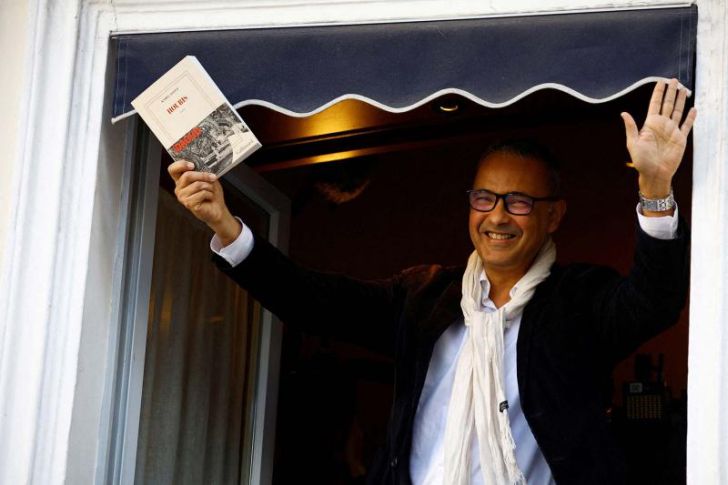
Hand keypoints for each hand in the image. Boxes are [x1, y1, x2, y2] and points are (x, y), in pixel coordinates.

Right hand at [168, 160, 240, 244]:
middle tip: (212, 177)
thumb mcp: (208, 179)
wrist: (218, 209)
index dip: (180, 165)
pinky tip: (209, 197)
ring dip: (209, 186)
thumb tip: (203, 164)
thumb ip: (203, 171)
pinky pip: (201, 194)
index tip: (192, 165)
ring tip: (211, 190)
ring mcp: (183, 197)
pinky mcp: (189, 204)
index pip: (173, 169)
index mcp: (181, 180)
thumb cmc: (212, 194)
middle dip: (203, 175)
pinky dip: (210, 194)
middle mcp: (179, 188)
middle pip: (187, 176)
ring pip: (197, 185)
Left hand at [621, 79, 696, 197]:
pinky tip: (693, 108)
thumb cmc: (641, 161)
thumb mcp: (633, 143)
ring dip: (681, 100)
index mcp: (650, 124)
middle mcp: (662, 125)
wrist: (654, 174)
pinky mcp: (680, 138)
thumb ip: (631, 127)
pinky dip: (691, 117)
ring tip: (683, 89)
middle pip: (668, 104)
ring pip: (678, 111)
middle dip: (671, 92)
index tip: (660, 82)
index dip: (658, 92)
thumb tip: (623, 113)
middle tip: (674, 80)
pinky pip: (687, 125)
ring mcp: (672, 131)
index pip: (655, 104)